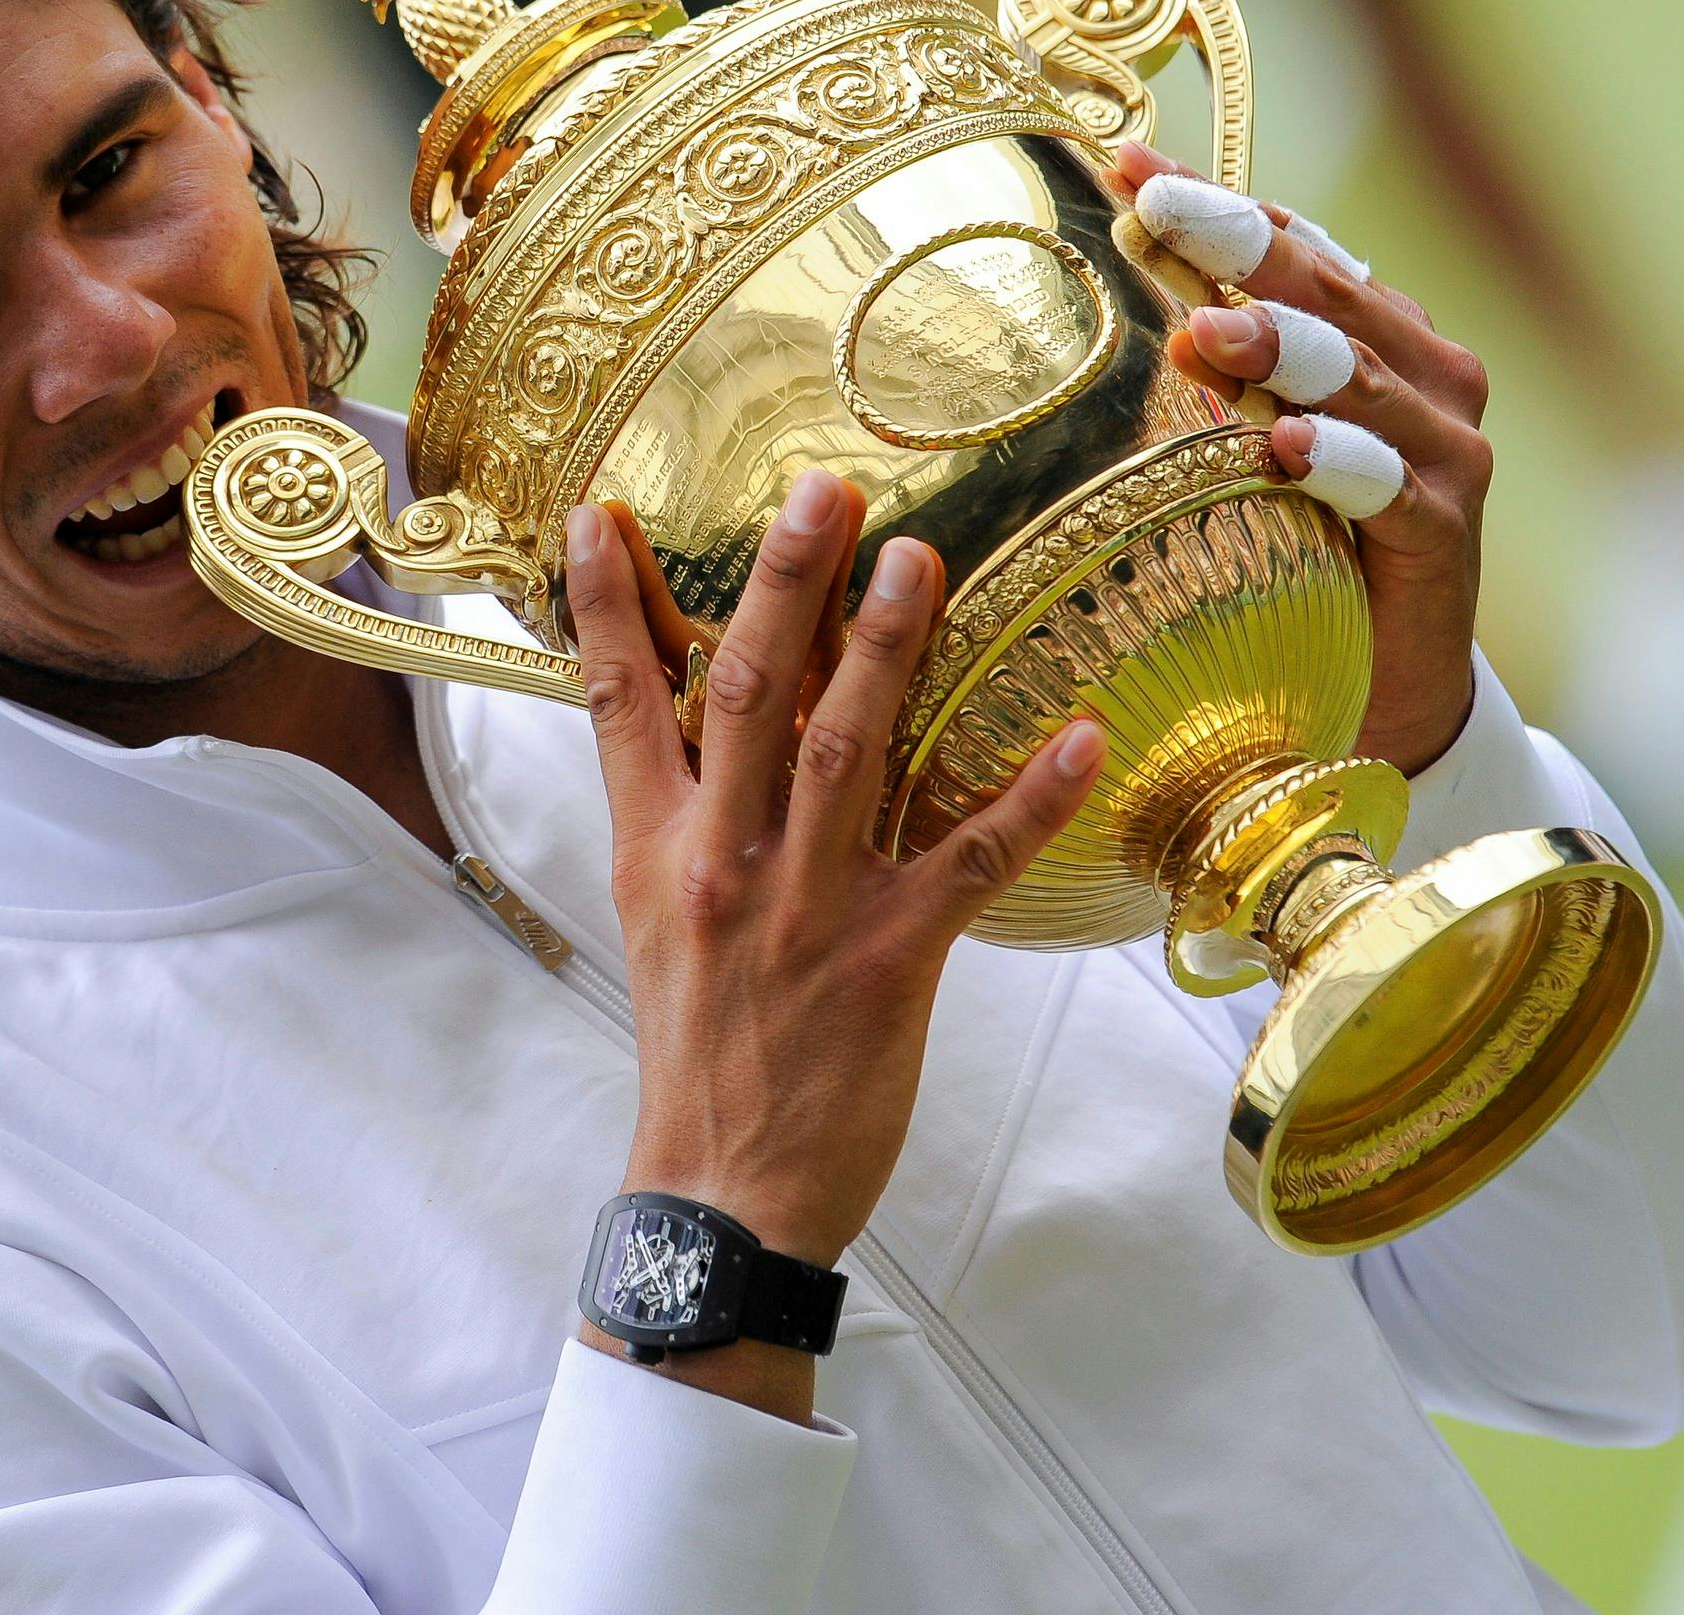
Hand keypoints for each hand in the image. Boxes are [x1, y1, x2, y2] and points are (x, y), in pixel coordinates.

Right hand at [562, 473, 1103, 1408]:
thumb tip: (699, 710)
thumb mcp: (656, 918)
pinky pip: (970, 862)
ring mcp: (809, 911)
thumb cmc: (700, 1045)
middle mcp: (724, 864)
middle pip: (748, 697)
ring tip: (919, 561)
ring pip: (849, 756)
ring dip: (886, 654)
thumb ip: (679, 810)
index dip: (609, 606)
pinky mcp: (893, 962)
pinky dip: (1029, 797)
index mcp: (657, 850)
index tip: (602, 510)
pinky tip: (1081, 734)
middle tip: (821, 492)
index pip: (618, 706)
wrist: (722, 1192)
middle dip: (782, 587)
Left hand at [1112, 140, 1488, 776]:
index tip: (1128, 164)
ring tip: (1213, 332)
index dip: (1216, 200)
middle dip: (1239, 246)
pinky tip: (1289, 449)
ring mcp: (1445, 450)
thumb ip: (1211, 367)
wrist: (1390, 686)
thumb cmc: (1304, 548)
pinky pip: (1388, 487)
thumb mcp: (1249, 443)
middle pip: (1328, 289)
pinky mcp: (1445, 532)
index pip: (1294, 242)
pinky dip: (1341, 462)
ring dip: (1287, 348)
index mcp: (1376, 330)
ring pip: (1362, 375)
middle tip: (1159, 210)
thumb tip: (1096, 283)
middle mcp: (1425, 371)